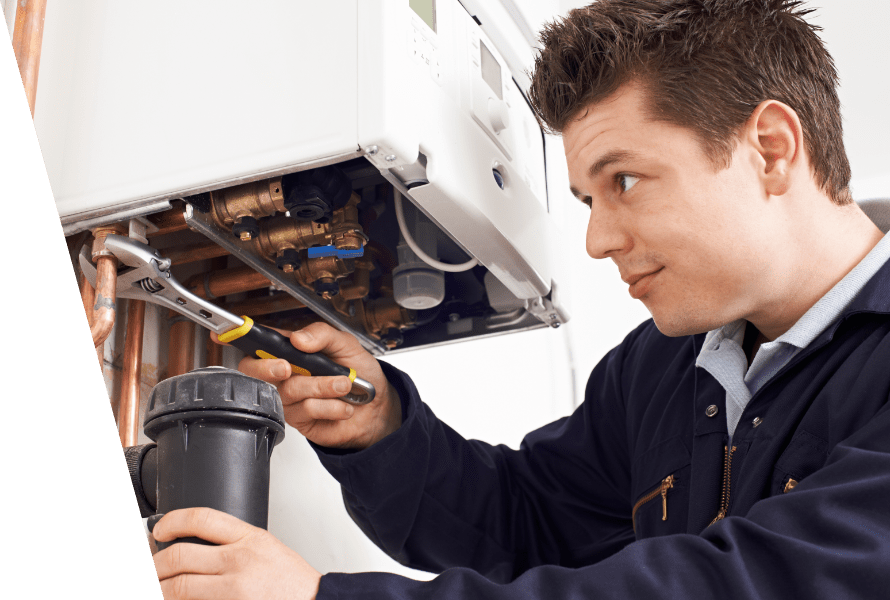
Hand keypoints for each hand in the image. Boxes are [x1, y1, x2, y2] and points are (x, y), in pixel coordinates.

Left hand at [152, 507, 320, 599]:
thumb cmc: (292, 583)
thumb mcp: (267, 548)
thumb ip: (235, 544)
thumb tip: (196, 549)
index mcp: (249, 538)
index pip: (202, 519)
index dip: (172, 522)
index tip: (160, 530)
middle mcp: (240, 561)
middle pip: (180, 555)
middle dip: (154, 565)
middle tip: (149, 569)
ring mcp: (234, 589)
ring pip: (178, 587)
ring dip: (158, 589)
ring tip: (156, 590)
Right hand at [233, 322, 401, 449]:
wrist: (379, 408)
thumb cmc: (361, 373)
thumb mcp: (346, 345)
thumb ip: (322, 335)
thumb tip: (298, 338)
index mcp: (293, 350)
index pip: (259, 341)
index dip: (237, 336)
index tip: (221, 333)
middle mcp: (286, 373)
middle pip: (254, 370)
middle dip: (268, 367)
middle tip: (290, 366)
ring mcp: (290, 398)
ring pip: (288, 390)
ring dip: (321, 386)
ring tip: (343, 384)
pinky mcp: (300, 420)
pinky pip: (304, 410)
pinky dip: (329, 405)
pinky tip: (342, 405)